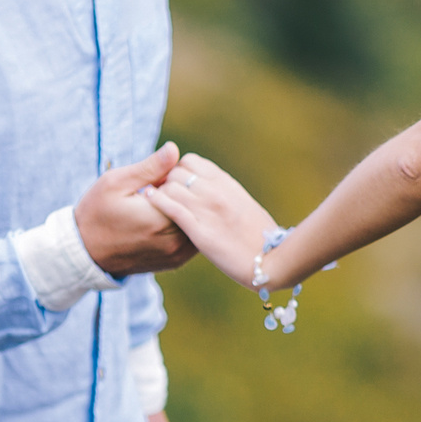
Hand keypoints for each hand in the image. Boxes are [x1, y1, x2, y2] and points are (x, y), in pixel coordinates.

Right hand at [75, 144, 195, 274]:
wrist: (85, 251)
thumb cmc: (97, 212)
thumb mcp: (116, 183)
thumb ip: (149, 167)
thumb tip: (174, 149)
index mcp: (159, 219)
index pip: (190, 190)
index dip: (181, 177)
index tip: (165, 174)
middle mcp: (172, 240)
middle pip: (199, 208)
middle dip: (190, 193)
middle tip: (168, 186)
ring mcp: (177, 254)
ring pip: (200, 223)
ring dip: (193, 210)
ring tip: (173, 199)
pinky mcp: (176, 261)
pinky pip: (195, 239)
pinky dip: (190, 225)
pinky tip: (175, 215)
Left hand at [140, 152, 277, 289]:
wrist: (270, 259)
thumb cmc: (259, 235)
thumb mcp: (244, 203)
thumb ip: (225, 191)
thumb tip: (211, 184)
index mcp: (227, 183)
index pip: (191, 161)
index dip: (178, 170)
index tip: (175, 183)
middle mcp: (217, 192)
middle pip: (177, 172)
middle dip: (165, 181)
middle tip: (162, 195)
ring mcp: (208, 210)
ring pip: (171, 187)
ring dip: (160, 193)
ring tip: (155, 202)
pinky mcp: (200, 231)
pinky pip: (171, 208)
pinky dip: (157, 202)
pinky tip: (150, 201)